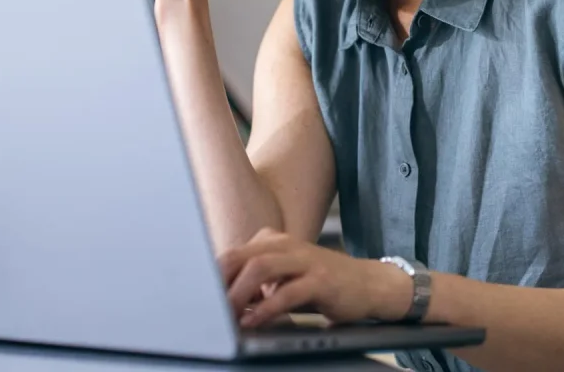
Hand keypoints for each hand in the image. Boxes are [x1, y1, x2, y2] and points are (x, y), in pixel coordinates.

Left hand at [219, 228, 412, 327]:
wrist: (368, 284)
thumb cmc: (319, 284)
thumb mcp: (284, 279)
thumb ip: (255, 285)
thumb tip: (221, 304)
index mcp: (272, 242)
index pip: (232, 254)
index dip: (211, 276)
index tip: (196, 298)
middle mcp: (286, 245)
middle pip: (241, 256)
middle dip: (219, 282)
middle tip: (205, 308)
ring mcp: (305, 260)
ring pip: (261, 267)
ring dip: (239, 293)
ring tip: (227, 314)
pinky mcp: (322, 280)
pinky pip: (288, 291)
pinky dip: (267, 308)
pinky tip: (255, 321)